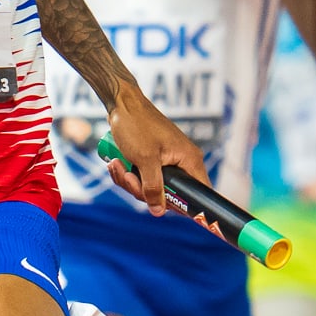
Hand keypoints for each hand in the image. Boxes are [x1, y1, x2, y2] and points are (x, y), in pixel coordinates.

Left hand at [104, 85, 206, 216]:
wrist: (122, 103)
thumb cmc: (137, 125)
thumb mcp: (145, 159)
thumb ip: (153, 187)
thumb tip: (158, 212)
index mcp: (189, 160)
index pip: (199, 193)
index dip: (183, 205)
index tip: (160, 205)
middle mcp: (182, 162)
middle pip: (169, 194)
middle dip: (143, 190)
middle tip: (128, 176)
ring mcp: (168, 161)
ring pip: (152, 186)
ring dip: (130, 181)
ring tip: (116, 165)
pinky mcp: (153, 159)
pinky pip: (144, 177)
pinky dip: (128, 174)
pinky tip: (116, 163)